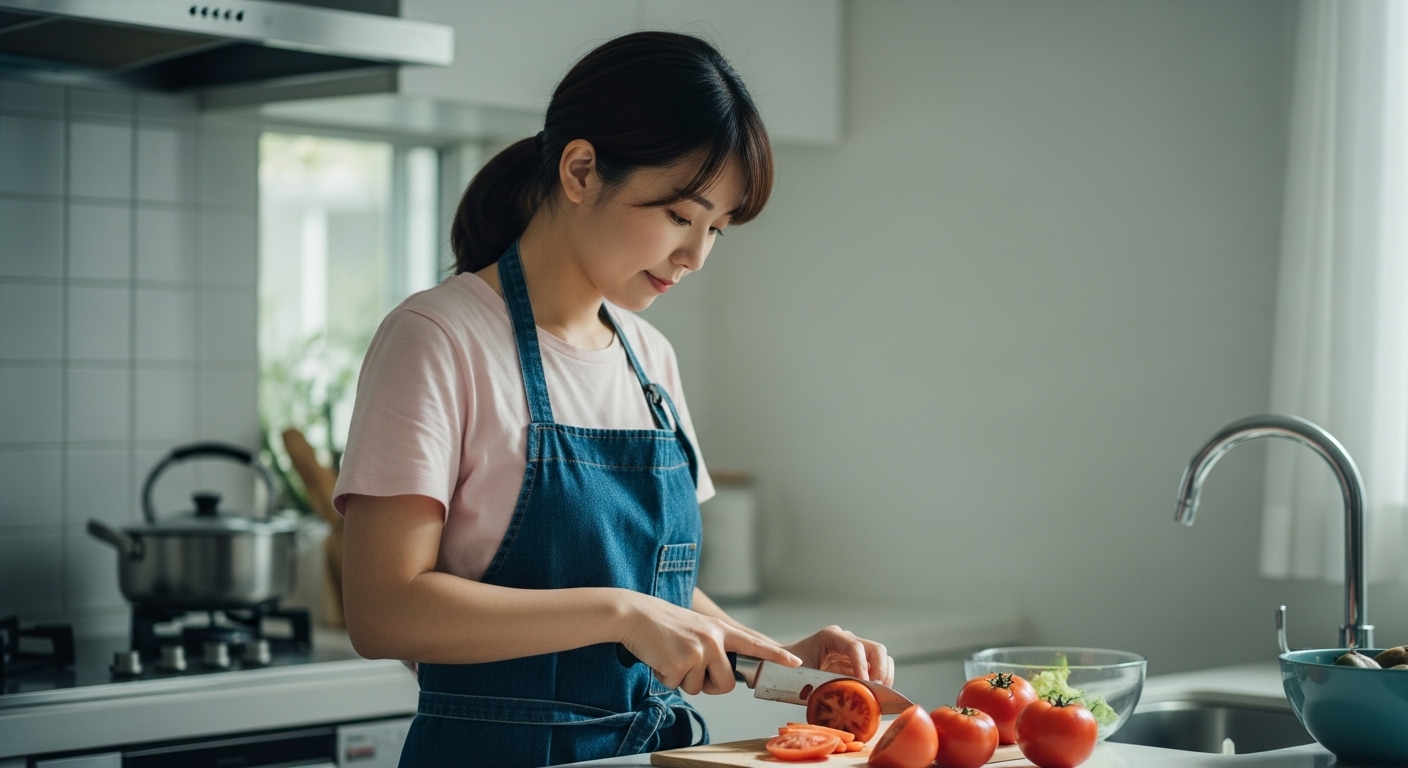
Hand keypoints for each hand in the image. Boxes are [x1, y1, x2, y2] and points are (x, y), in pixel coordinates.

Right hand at [619, 592, 801, 695]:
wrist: (635, 615)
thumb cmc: (664, 625)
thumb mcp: (697, 628)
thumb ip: (716, 646)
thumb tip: (725, 674)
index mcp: (720, 630)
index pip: (755, 644)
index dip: (776, 656)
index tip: (795, 663)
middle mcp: (714, 639)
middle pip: (725, 684)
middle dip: (707, 684)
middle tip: (688, 665)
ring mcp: (699, 650)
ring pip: (700, 688)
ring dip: (683, 680)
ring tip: (671, 656)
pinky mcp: (681, 661)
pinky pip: (679, 686)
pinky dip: (666, 678)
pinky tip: (661, 658)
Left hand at [784, 625, 894, 686]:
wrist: (785, 667)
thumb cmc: (789, 667)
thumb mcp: (797, 671)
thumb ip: (808, 676)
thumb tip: (819, 680)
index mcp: (830, 636)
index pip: (854, 646)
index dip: (862, 665)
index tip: (866, 684)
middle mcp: (846, 640)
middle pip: (875, 649)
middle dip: (880, 670)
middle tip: (876, 691)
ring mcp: (854, 652)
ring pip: (882, 658)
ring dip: (885, 676)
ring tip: (879, 695)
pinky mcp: (858, 664)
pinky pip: (877, 670)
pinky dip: (881, 682)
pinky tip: (876, 696)